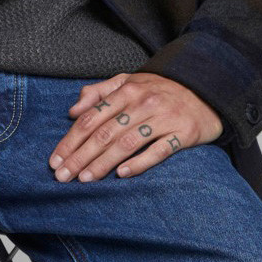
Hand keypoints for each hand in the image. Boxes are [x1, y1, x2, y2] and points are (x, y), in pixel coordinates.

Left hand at [48, 72, 223, 182]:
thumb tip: (73, 111)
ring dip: (103, 163)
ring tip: (85, 179)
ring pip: (127, 143)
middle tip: (63, 176)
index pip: (90, 118)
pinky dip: (140, 163)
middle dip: (80, 156)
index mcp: (126, 91)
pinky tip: (122, 174)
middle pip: (104, 133)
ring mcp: (164, 118)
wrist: (206, 90)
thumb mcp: (129, 82)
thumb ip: (99, 93)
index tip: (54, 160)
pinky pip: (159, 150)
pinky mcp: (183, 133)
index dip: (70, 140)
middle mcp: (143, 103)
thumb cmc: (160, 90)